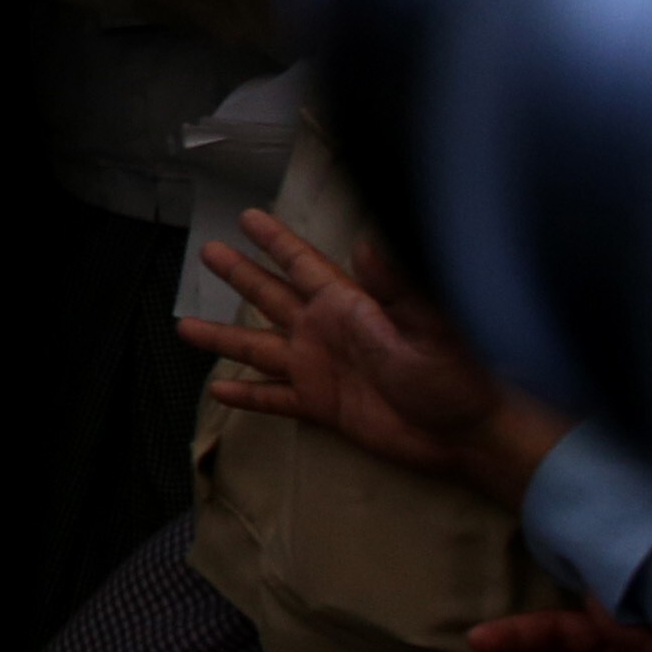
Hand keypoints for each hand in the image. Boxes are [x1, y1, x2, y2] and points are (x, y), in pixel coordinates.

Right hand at [181, 212, 567, 507]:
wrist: (468, 434)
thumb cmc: (457, 375)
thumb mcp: (430, 326)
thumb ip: (397, 288)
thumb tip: (368, 244)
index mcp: (349, 306)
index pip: (303, 265)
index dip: (275, 241)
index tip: (248, 217)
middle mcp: (327, 332)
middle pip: (271, 297)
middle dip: (241, 274)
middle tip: (208, 253)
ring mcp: (321, 369)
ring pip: (259, 348)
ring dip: (224, 338)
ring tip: (184, 327)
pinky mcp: (323, 407)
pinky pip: (275, 399)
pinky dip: (248, 396)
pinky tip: (218, 389)